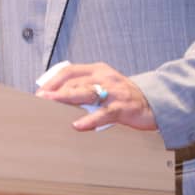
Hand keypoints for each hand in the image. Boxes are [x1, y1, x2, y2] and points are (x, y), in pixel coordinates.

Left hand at [35, 61, 157, 131]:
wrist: (153, 104)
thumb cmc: (123, 96)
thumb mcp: (104, 85)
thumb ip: (84, 87)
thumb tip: (58, 96)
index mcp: (98, 70)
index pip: (70, 71)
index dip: (54, 80)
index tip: (41, 91)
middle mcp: (104, 77)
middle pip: (75, 81)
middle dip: (56, 90)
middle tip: (41, 100)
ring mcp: (114, 91)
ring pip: (86, 93)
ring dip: (67, 99)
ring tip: (52, 105)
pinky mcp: (122, 107)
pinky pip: (104, 113)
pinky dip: (90, 119)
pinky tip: (78, 125)